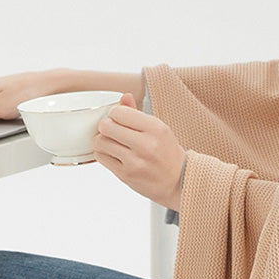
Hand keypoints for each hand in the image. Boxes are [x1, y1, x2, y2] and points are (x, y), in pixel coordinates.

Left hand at [93, 92, 185, 211]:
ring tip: (112, 143)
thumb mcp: (159, 130)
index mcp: (156, 128)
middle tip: (112, 130)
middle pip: (106, 126)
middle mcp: (146, 145)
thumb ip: (138, 113)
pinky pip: (101, 157)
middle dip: (106, 126)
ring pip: (100, 142)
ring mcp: (135, 161)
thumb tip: (124, 97)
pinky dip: (103, 154)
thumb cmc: (167, 154)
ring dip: (102, 140)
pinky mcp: (125, 175)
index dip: (115, 114)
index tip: (119, 119)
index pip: (119, 112)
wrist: (178, 181)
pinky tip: (113, 154)